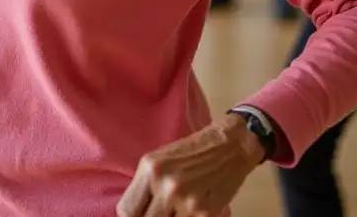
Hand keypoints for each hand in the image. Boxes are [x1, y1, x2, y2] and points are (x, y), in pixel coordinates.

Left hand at [117, 113, 263, 216]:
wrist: (230, 146)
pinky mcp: (206, 213)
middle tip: (159, 212)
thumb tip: (135, 212)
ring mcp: (187, 201)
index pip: (126, 209)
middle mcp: (166, 185)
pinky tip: (188, 212)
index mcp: (150, 169)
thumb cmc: (192, 152)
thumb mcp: (160, 161)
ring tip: (173, 210)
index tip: (139, 214)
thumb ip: (146, 187)